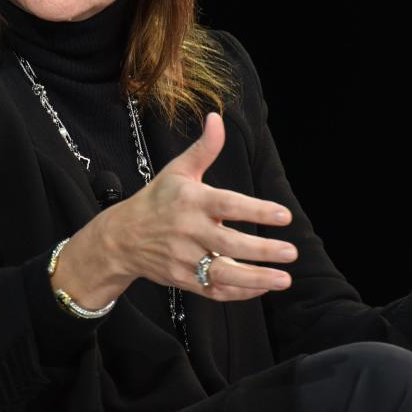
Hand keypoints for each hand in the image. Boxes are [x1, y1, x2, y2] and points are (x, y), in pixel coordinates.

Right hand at [98, 111, 297, 301]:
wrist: (121, 238)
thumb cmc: (156, 199)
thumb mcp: (178, 170)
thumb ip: (204, 148)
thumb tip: (217, 119)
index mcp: (191, 201)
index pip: (228, 206)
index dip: (257, 210)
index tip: (284, 215)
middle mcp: (188, 231)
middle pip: (230, 244)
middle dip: (262, 251)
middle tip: (291, 252)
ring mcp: (184, 259)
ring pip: (224, 274)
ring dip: (256, 278)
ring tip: (284, 279)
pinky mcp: (183, 280)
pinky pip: (215, 291)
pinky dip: (239, 292)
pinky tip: (262, 286)